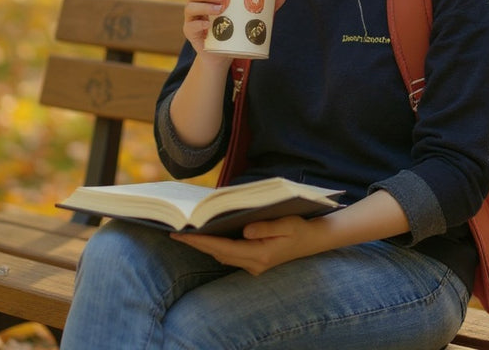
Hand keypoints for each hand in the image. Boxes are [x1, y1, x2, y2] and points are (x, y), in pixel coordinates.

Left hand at [171, 215, 315, 274]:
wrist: (314, 239)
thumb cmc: (300, 227)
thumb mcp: (286, 224)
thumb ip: (265, 227)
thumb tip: (243, 230)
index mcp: (260, 254)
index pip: (224, 248)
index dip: (202, 241)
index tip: (183, 234)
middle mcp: (254, 263)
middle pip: (218, 253)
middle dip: (196, 244)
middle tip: (174, 232)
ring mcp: (254, 264)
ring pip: (222, 255)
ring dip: (204, 246)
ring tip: (185, 233)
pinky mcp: (255, 260)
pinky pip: (230, 254)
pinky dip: (216, 246)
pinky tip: (206, 236)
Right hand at [183, 0, 286, 56]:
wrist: (223, 54)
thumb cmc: (234, 28)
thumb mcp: (248, 15)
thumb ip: (264, 5)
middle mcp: (196, 3)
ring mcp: (191, 19)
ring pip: (190, 7)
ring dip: (205, 6)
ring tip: (221, 8)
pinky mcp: (191, 33)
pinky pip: (190, 26)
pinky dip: (199, 24)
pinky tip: (209, 25)